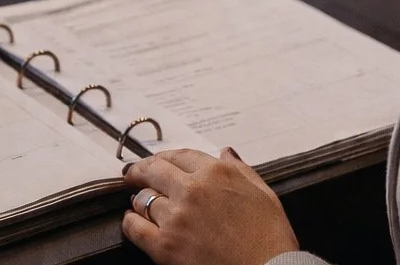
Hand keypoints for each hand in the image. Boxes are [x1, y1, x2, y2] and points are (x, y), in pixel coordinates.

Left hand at [121, 147, 298, 264]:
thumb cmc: (269, 237)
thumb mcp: (263, 193)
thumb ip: (240, 169)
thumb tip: (225, 153)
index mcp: (216, 173)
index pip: (179, 155)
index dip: (164, 157)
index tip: (157, 162)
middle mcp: (192, 190)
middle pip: (154, 170)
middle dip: (140, 170)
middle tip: (133, 173)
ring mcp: (176, 217)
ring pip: (143, 198)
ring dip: (139, 198)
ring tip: (137, 201)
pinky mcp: (165, 246)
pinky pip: (134, 227)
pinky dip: (130, 222)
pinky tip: (132, 221)